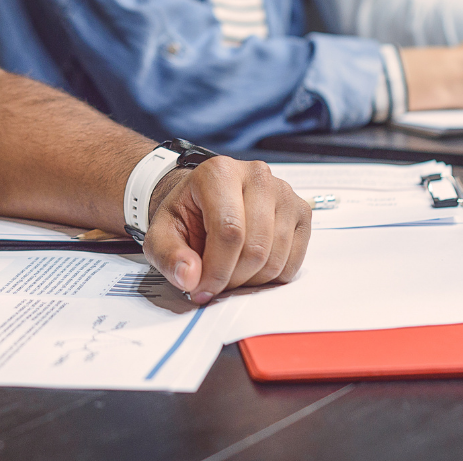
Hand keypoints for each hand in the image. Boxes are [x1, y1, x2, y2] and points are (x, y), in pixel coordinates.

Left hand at [141, 157, 310, 305]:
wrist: (203, 200)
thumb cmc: (186, 214)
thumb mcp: (161, 234)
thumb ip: (168, 256)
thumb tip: (189, 276)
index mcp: (219, 172)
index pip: (229, 230)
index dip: (217, 270)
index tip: (202, 290)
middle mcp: (256, 175)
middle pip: (255, 247)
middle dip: (233, 278)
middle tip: (215, 284)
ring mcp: (283, 192)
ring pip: (276, 257)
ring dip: (252, 280)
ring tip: (230, 271)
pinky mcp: (300, 211)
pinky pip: (295, 261)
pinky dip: (272, 276)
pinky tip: (251, 266)